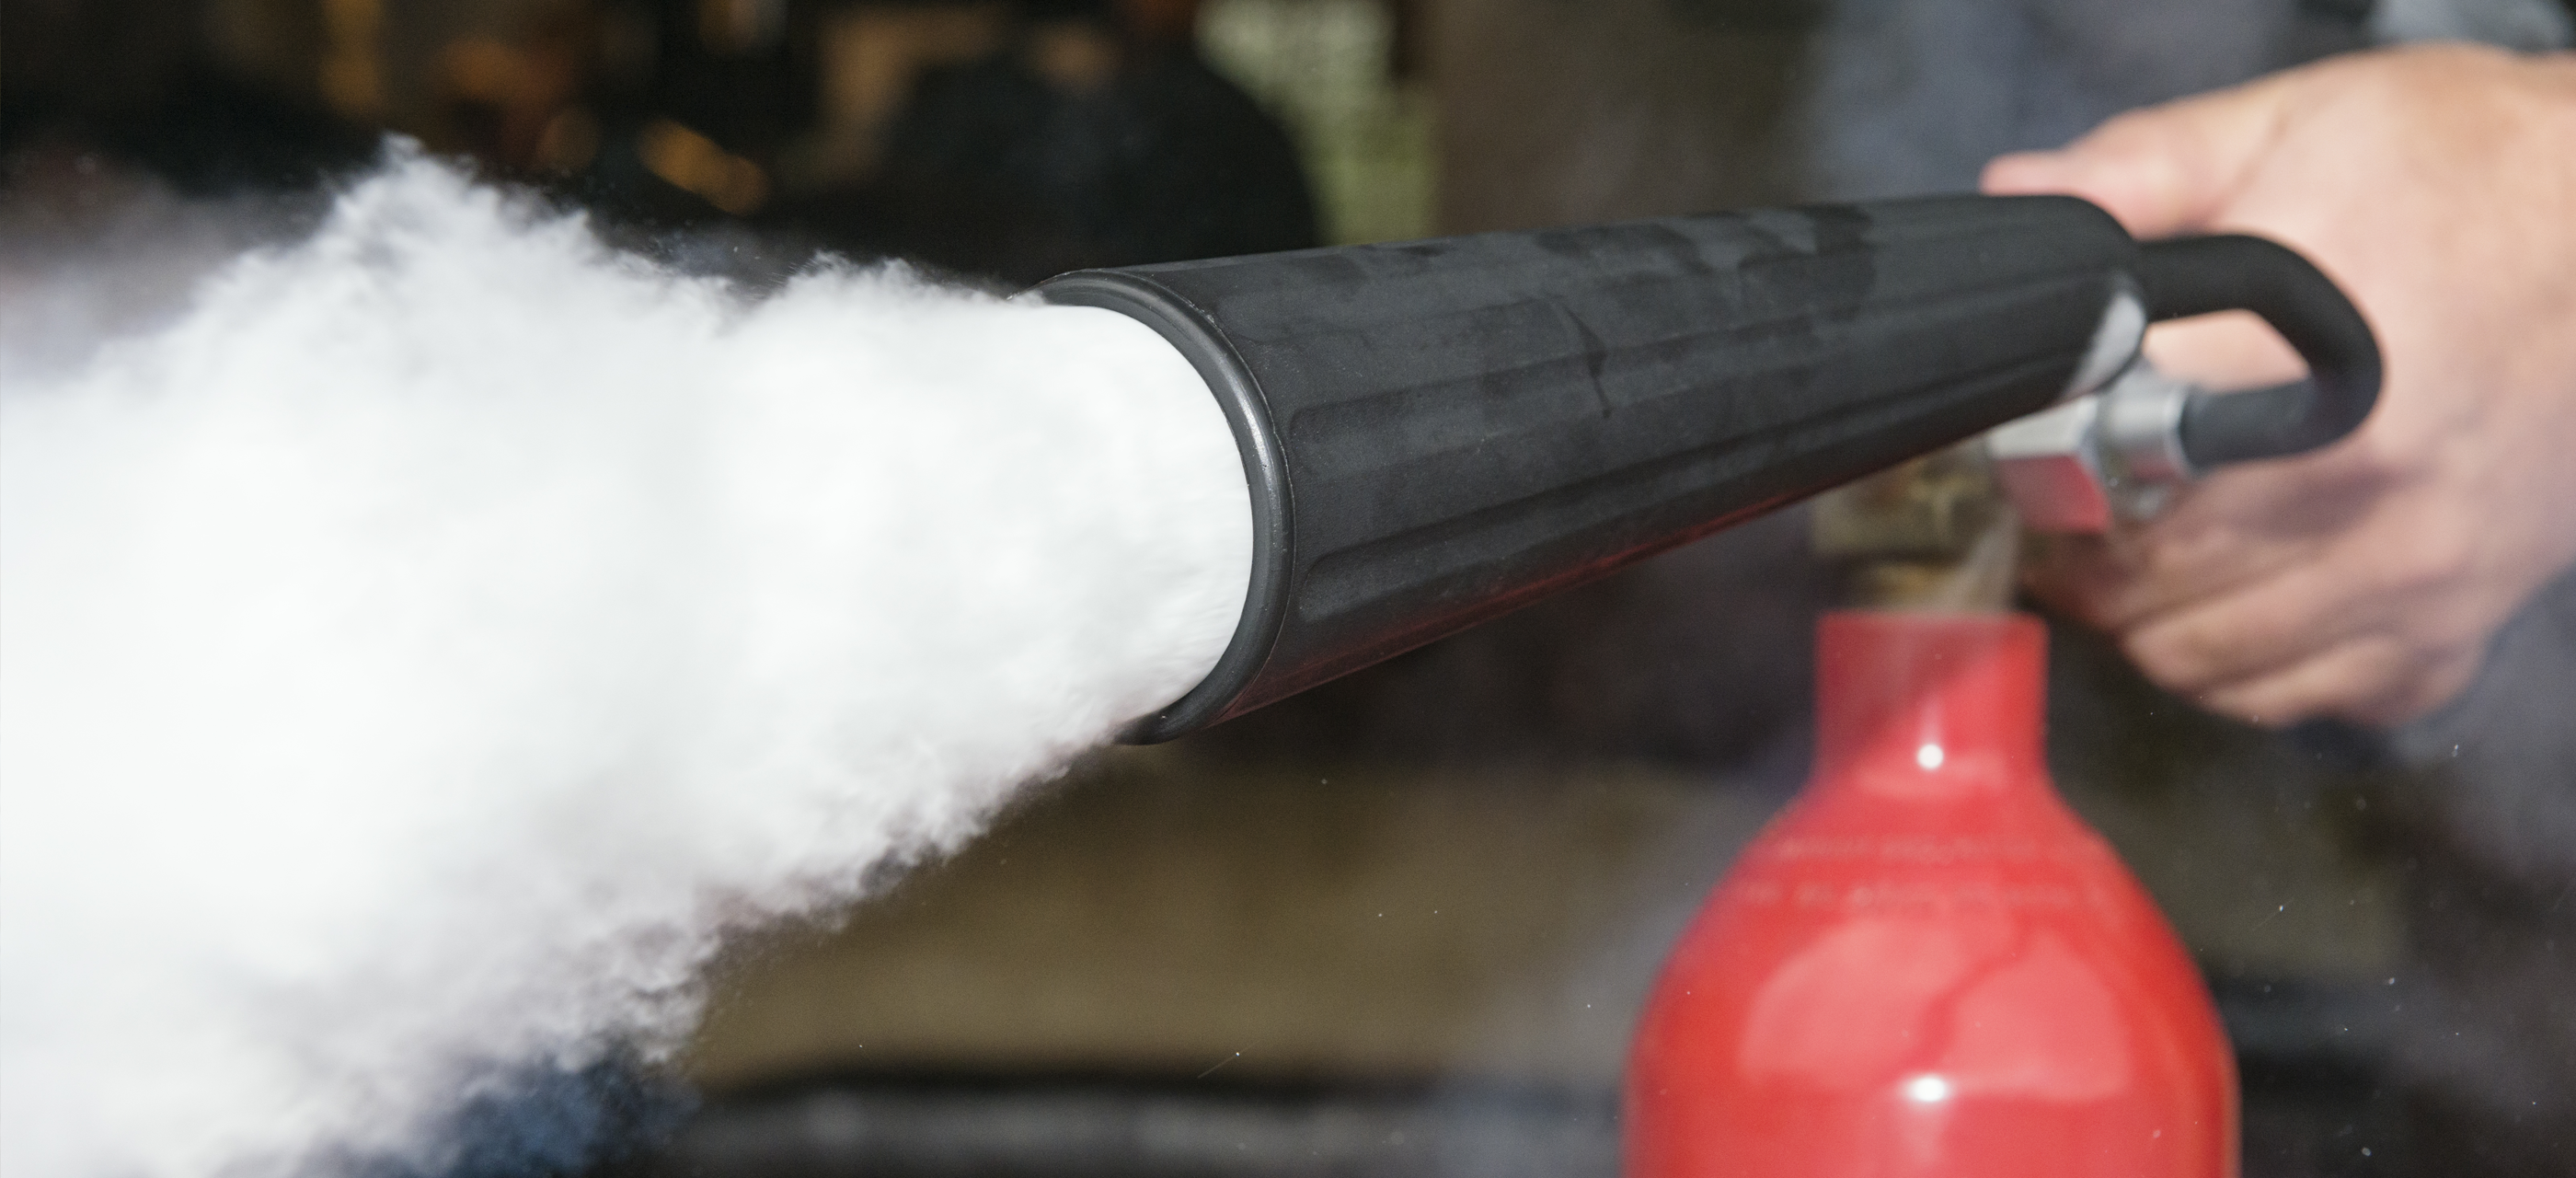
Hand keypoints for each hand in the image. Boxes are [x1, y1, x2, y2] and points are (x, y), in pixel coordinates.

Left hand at [1983, 44, 2575, 728]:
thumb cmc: (2464, 176)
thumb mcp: (2294, 126)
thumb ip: (2141, 171)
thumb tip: (2019, 196)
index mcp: (2301, 368)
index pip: (2107, 471)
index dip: (2043, 465)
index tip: (2033, 450)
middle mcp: (2363, 491)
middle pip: (2146, 582)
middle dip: (2082, 556)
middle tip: (2068, 516)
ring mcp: (2416, 573)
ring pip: (2207, 661)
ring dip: (2142, 623)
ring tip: (2132, 563)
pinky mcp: (2455, 625)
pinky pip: (2308, 699)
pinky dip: (2244, 673)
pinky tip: (2229, 609)